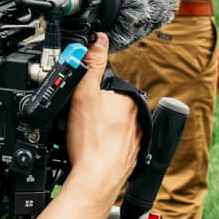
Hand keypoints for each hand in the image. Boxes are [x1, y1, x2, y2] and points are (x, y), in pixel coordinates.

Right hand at [65, 34, 139, 198]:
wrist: (96, 179)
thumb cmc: (91, 141)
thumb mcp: (84, 93)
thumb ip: (92, 64)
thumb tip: (99, 39)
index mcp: (129, 100)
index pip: (107, 89)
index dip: (89, 97)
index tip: (79, 110)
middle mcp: (138, 119)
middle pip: (109, 109)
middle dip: (95, 115)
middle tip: (80, 126)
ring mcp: (136, 140)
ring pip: (112, 129)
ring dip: (99, 132)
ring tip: (85, 141)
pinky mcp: (132, 157)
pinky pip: (114, 147)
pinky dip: (104, 148)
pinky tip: (92, 152)